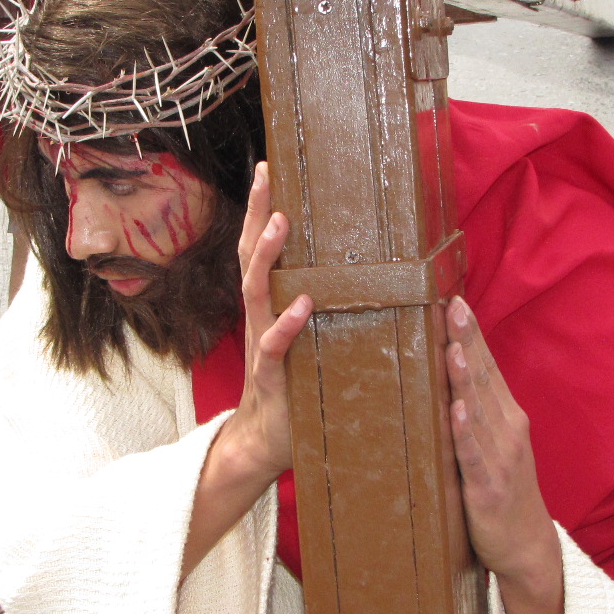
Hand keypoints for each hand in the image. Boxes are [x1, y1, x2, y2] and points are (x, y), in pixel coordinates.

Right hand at [183, 164, 310, 574]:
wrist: (265, 444)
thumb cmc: (295, 391)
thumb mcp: (308, 344)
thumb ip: (326, 312)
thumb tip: (362, 275)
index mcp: (270, 309)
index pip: (261, 251)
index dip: (263, 210)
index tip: (270, 169)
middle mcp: (261, 319)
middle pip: (252, 258)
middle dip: (259, 215)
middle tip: (268, 176)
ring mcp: (263, 346)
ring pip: (258, 293)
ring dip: (267, 257)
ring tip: (281, 224)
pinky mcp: (274, 378)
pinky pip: (275, 348)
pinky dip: (287, 326)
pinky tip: (302, 305)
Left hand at [445, 296, 557, 582]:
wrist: (528, 549)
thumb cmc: (504, 495)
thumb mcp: (494, 448)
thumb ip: (474, 415)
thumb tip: (443, 381)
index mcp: (507, 418)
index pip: (487, 367)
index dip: (471, 334)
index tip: (453, 299)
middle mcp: (507, 431)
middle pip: (483, 378)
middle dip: (467, 341)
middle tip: (450, 305)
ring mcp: (499, 459)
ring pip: (478, 410)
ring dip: (465, 378)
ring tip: (452, 347)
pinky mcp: (486, 489)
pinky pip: (472, 456)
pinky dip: (465, 432)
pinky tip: (456, 410)